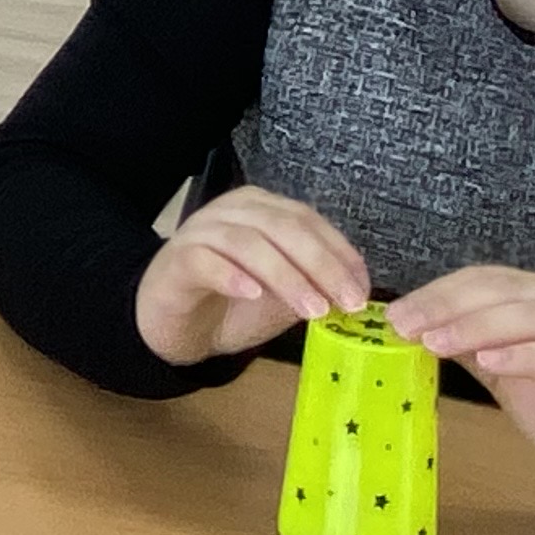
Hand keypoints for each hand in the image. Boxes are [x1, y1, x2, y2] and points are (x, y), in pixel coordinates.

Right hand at [131, 188, 371, 367]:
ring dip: (286, 276)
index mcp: (261, 209)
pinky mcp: (176, 260)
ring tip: (312, 309)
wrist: (171, 325)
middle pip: (283, 227)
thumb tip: (355, 292)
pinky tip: (253, 295)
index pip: (307, 220)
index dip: (339, 253)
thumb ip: (312, 285)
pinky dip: (232, 276)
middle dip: (322, 265)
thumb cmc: (229, 306)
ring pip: (249, 242)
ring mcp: (200, 232)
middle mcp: (231, 211)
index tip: (363, 290)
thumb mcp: (281, 296)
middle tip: (347, 303)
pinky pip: (205, 260)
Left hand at [389, 266, 534, 504]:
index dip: (438, 293)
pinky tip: (490, 362)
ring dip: (477, 326)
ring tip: (435, 342)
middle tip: (404, 324)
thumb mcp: (508, 372)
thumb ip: (471, 347)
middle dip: (447, 305)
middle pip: (501, 290)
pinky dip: (524, 355)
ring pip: (529, 316)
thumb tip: (416, 332)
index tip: (395, 314)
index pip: (483, 280)